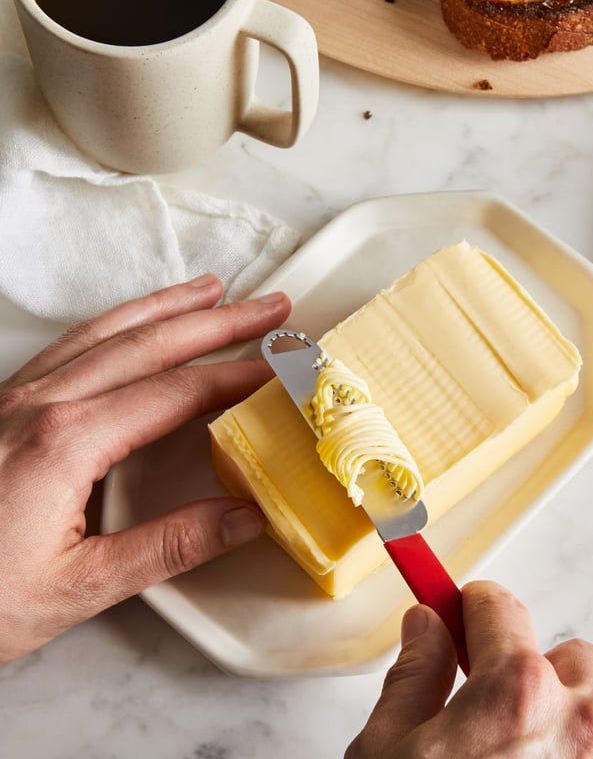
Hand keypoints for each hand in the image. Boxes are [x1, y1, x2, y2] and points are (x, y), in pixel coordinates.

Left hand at [0, 275, 289, 663]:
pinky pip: (74, 343)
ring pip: (108, 331)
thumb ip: (167, 548)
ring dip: (169, 306)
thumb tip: (243, 518)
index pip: (176, 392)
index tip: (279, 366)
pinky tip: (134, 320)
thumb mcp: (77, 588)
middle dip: (219, 321)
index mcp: (65, 442)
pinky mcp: (3, 405)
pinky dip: (118, 320)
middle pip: (150, 344)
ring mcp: (16, 397)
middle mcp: (41, 404)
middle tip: (269, 307)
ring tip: (212, 290)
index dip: (236, 376)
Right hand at [346, 581, 592, 757]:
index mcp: (515, 691)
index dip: (468, 607)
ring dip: (565, 713)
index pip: (499, 607)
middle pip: (567, 654)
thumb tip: (425, 627)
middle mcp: (580, 722)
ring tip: (515, 755)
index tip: (455, 612)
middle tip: (482, 701)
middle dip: (526, 665)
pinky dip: (588, 757)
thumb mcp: (389, 751)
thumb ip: (414, 674)